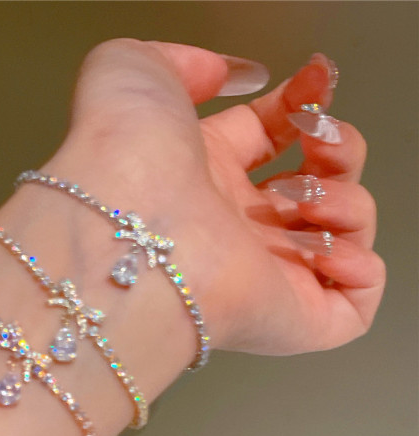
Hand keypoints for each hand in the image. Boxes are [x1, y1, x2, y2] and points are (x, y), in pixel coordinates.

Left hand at [43, 39, 384, 355]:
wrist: (129, 224)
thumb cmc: (128, 150)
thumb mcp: (137, 70)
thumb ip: (186, 63)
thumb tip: (236, 78)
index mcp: (204, 175)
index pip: (272, 142)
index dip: (302, 108)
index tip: (315, 84)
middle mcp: (236, 226)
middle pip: (314, 187)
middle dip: (337, 151)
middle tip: (318, 143)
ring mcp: (266, 276)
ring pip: (340, 238)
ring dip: (348, 202)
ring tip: (306, 198)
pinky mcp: (293, 321)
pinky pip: (352, 304)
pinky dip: (358, 265)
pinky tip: (321, 246)